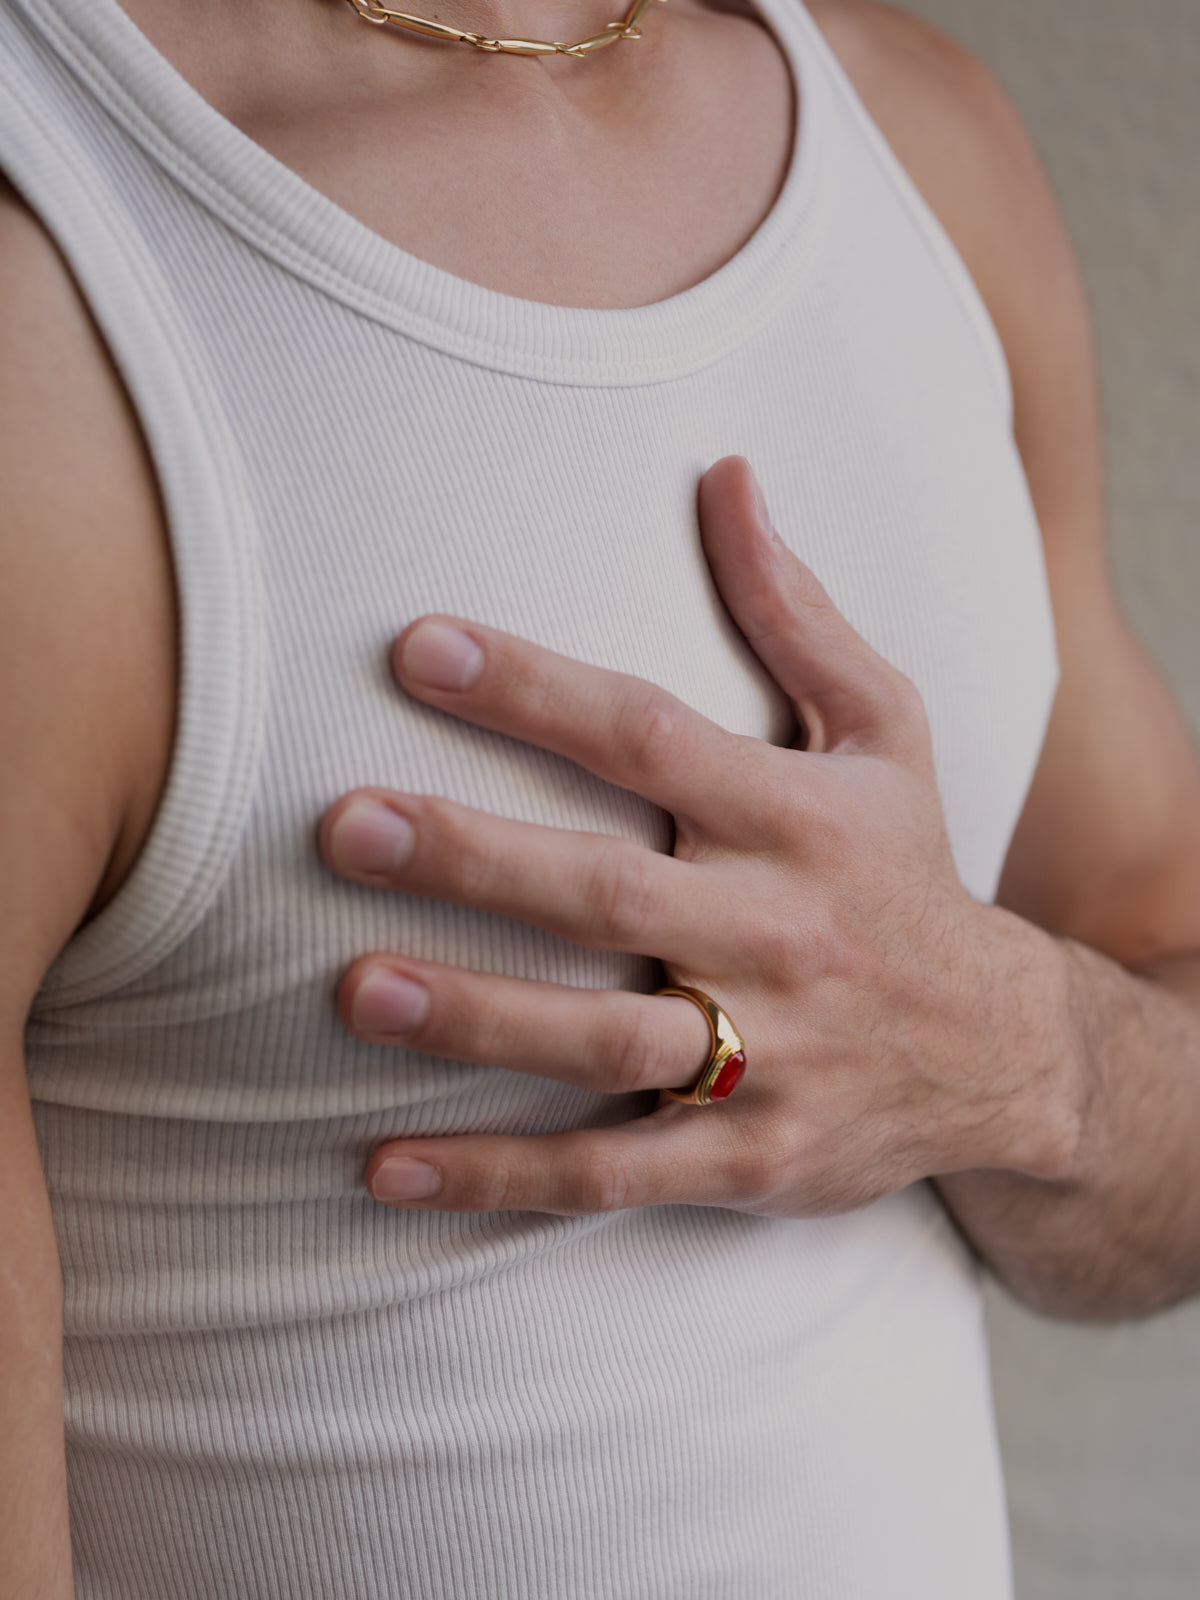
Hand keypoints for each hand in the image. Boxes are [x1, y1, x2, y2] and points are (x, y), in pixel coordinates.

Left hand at [320, 457, 1075, 1214]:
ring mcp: (767, 1056)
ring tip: (357, 988)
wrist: (1005, 1053)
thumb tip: (728, 474)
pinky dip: (501, 1178)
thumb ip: (798, 612)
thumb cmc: (909, 871)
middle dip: (476, 858)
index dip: (533, 690)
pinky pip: (612, 1174)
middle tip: (346, 825)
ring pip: (603, 1041)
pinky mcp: (751, 1158)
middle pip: (607, 892)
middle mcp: (776, 932)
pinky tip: (387, 1167)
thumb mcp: (889, 730)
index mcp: (795, 819)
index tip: (419, 647)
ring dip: (478, 1020)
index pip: (648, 736)